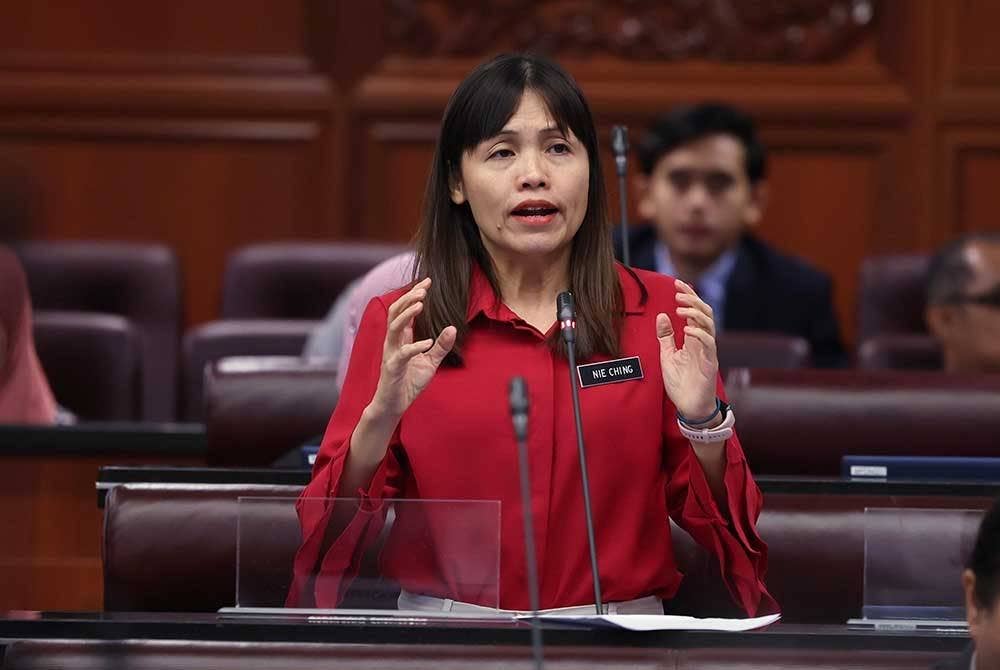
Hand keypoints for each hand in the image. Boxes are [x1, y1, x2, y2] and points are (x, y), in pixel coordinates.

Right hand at [369, 277, 456, 419]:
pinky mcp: (393, 368)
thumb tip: (452, 328)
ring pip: (393, 327)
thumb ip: (441, 346)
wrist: (395, 405)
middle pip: (395, 313)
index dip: (413, 295)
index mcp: (401, 338)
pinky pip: (402, 354)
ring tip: (420, 304)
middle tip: (423, 288)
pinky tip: (428, 343)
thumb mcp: (431, 362)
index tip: (427, 283)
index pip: (404, 311)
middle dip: (408, 298)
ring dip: (406, 314)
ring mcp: (390, 354)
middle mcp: (393, 342)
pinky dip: (415, 346)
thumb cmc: (409, 382)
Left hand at [656, 279, 718, 420]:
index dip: (688, 296)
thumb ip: (665, 336)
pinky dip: (699, 333)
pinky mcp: (710, 363)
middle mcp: (703, 342)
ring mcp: (708, 351)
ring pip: (709, 324)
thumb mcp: (667, 355)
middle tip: (679, 292)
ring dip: (695, 313)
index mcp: (693, 338)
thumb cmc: (680, 382)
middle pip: (705, 313)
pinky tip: (687, 330)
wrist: (689, 406)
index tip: (677, 283)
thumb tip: (661, 315)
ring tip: (680, 310)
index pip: (694, 311)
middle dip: (693, 300)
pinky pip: (708, 343)